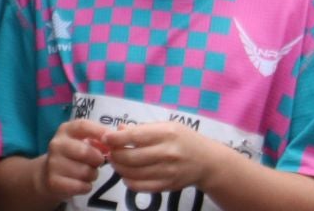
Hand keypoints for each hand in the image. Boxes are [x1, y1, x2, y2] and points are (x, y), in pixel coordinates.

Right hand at [38, 118, 108, 198]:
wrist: (49, 173)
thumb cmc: (73, 155)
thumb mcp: (83, 142)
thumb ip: (99, 139)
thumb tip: (118, 139)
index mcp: (65, 130)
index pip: (83, 125)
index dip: (100, 132)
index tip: (111, 142)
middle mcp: (57, 144)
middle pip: (86, 152)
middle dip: (97, 160)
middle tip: (95, 162)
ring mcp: (53, 163)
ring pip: (86, 172)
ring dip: (92, 175)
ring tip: (86, 173)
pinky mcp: (54, 181)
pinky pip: (82, 186)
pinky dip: (86, 187)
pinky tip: (80, 183)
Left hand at [102, 121, 219, 193]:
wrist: (208, 162)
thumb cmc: (183, 139)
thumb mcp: (166, 126)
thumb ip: (142, 128)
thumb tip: (118, 130)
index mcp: (166, 134)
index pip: (134, 136)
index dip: (115, 138)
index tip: (105, 138)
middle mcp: (167, 153)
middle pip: (131, 157)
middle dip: (114, 155)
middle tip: (109, 151)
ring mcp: (168, 172)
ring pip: (133, 173)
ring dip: (118, 168)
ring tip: (115, 161)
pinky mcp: (168, 186)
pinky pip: (142, 187)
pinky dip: (128, 182)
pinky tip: (126, 175)